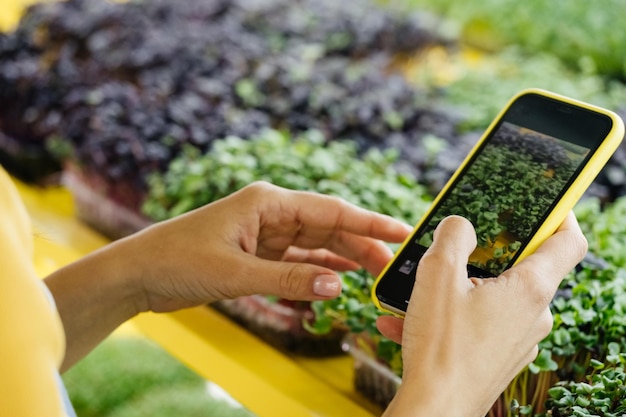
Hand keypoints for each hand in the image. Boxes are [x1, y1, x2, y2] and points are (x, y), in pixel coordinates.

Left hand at [47, 181, 411, 368]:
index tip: (401, 230)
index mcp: (267, 202)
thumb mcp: (236, 273)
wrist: (139, 274)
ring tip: (376, 271)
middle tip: (394, 264)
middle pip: (328, 226)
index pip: (330, 209)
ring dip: (344, 257)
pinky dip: (319, 269)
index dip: (368, 221)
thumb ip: (289, 280)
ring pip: (316, 244)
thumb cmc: (178, 260)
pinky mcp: (257, 255)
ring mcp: (265, 235)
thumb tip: (337, 284)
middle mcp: (271, 214)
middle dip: (362, 243)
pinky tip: (341, 276)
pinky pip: (298, 261)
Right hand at [377, 213, 586, 416]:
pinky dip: (448, 317)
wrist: (434, 409)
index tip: (549, 202)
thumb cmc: (441, 345)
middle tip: (453, 250)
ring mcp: (518, 340)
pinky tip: (408, 322)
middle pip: (521, 268)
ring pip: (491, 298)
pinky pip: (477, 324)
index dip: (562, 214)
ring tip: (414, 296)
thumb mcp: (437, 275)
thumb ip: (452, 237)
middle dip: (484, 255)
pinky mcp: (499, 357)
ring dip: (454, 290)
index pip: (568, 242)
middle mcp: (533, 316)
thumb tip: (461, 225)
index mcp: (529, 290)